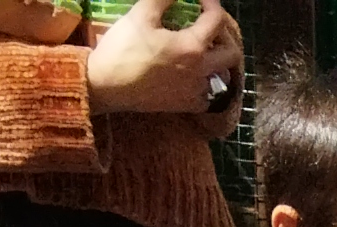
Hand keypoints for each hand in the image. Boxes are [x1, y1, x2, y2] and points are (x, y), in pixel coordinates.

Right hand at [85, 0, 239, 112]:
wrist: (104, 86)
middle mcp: (201, 71)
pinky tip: (195, 75)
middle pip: (232, 53)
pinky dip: (208, 84)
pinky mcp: (185, 106)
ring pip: (223, 77)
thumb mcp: (140, 15)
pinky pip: (209, 97)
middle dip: (224, 35)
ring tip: (204, 50)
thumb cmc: (122, 50)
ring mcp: (195, 91)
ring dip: (218, 61)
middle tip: (208, 26)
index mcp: (193, 47)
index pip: (216, 20)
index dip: (211, 3)